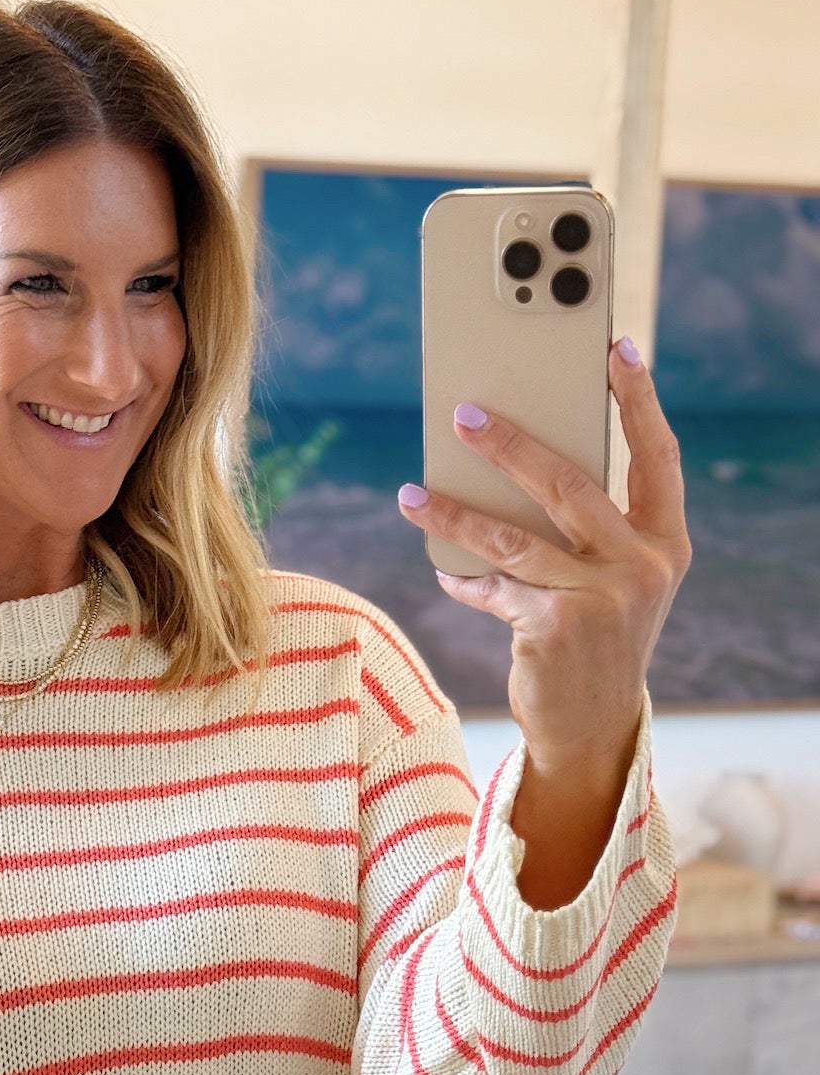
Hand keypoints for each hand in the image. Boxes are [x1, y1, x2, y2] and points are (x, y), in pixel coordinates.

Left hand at [396, 338, 692, 906]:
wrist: (592, 726)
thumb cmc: (596, 637)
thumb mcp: (612, 581)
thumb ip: (589, 530)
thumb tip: (517, 464)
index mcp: (664, 543)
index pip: (655, 456)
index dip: (639, 400)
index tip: (618, 349)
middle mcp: (641, 566)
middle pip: (568, 484)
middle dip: (512, 445)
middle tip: (465, 415)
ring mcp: (600, 598)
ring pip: (512, 537)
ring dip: (454, 513)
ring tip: (410, 494)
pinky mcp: (553, 627)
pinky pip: (494, 588)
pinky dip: (465, 579)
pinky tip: (444, 571)